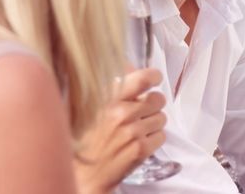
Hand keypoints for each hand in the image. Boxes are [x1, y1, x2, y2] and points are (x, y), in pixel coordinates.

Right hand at [74, 68, 166, 193]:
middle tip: (143, 111)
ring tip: (137, 129)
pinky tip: (138, 142)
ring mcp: (132, 132)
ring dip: (153, 123)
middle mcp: (121, 113)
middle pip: (158, 99)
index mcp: (108, 99)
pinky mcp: (141, 149)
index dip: (153, 76)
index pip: (142, 78)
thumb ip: (113, 88)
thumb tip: (133, 69)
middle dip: (153, 104)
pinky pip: (161, 136)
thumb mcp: (93, 107)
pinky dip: (153, 139)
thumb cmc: (86, 140)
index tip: (155, 78)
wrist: (83, 174)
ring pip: (161, 118)